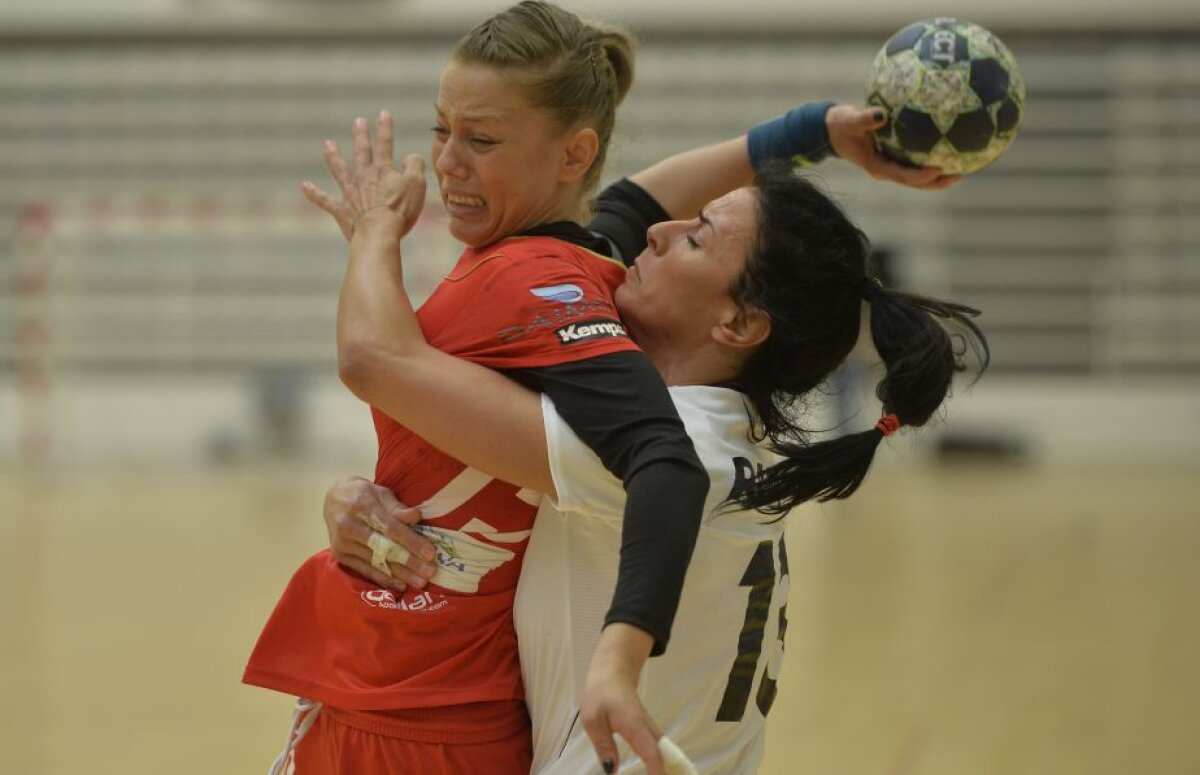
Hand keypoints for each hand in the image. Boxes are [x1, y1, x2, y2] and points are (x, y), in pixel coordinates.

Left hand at [302, 110, 427, 241]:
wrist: (378, 232)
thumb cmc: (399, 210)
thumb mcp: (416, 184)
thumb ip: (415, 166)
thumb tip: (410, 156)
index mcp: (383, 169)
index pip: (385, 144)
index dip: (385, 128)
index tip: (383, 113)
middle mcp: (364, 177)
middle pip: (361, 152)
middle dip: (361, 135)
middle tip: (358, 121)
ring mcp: (350, 193)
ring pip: (340, 170)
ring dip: (333, 156)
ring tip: (328, 144)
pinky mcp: (342, 210)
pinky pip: (325, 201)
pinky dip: (314, 194)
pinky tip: (304, 186)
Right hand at [323, 475, 437, 591]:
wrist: (332, 498)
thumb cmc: (363, 494)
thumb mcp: (380, 492)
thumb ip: (397, 507)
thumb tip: (416, 517)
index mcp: (361, 506)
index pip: (389, 527)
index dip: (411, 541)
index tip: (430, 553)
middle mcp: (348, 526)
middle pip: (383, 547)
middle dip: (409, 561)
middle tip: (429, 571)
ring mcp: (342, 543)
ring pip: (376, 562)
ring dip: (400, 574)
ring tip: (420, 582)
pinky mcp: (340, 555)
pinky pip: (365, 570)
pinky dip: (384, 578)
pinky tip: (401, 584)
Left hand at [580, 624, 664, 774]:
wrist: (613, 671)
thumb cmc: (600, 693)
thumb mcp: (593, 719)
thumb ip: (604, 746)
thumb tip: (612, 771)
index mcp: (635, 727)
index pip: (652, 753)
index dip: (657, 772)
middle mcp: (649, 729)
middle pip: (666, 756)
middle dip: (670, 772)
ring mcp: (651, 729)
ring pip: (666, 752)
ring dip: (668, 768)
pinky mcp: (649, 730)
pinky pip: (660, 749)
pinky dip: (663, 762)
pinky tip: (660, 773)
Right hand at [826, 104, 960, 190]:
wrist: (832, 130)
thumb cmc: (841, 124)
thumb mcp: (849, 120)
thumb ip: (865, 118)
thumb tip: (882, 113)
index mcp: (876, 166)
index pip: (902, 176)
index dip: (920, 176)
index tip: (938, 170)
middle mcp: (886, 169)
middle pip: (914, 183)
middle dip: (936, 182)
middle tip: (958, 176)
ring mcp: (890, 165)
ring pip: (916, 177)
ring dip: (937, 176)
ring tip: (960, 169)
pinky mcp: (893, 158)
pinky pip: (914, 162)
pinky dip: (930, 159)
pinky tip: (948, 149)